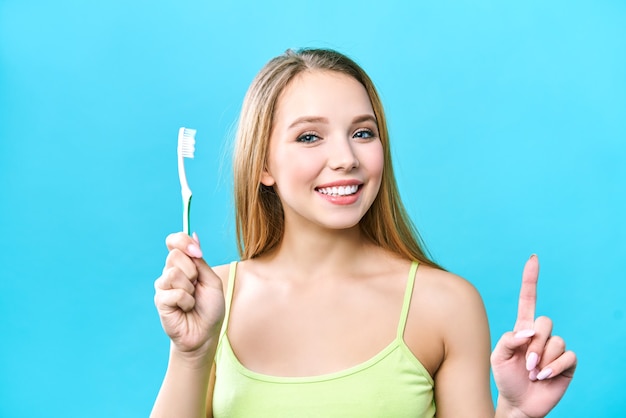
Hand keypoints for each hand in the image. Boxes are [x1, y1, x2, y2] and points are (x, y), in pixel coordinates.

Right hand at [154, 232, 224, 357]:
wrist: (205, 334)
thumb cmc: (210, 308)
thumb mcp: (211, 280)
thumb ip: (200, 261)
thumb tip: (194, 235)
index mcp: (183, 265)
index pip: (174, 241)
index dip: (183, 241)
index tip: (197, 251)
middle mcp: (170, 272)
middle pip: (175, 255)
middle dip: (193, 271)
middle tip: (196, 287)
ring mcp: (163, 286)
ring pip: (174, 273)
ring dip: (190, 289)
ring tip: (191, 301)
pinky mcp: (160, 301)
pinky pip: (174, 293)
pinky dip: (186, 302)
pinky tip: (186, 309)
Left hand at [491, 255, 576, 417]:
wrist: (518, 403)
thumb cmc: (505, 377)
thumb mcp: (498, 356)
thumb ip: (508, 339)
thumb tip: (529, 331)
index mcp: (522, 328)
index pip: (529, 299)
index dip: (531, 280)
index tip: (533, 259)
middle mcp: (541, 335)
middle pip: (545, 322)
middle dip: (534, 344)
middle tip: (525, 363)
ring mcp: (555, 348)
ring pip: (556, 340)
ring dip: (541, 359)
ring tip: (532, 373)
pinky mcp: (567, 363)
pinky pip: (567, 356)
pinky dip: (554, 367)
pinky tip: (544, 377)